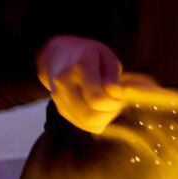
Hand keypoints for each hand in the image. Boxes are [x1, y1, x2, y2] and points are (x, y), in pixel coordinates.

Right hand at [35, 35, 177, 134]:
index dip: (115, 101)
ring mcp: (59, 98)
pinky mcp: (60, 109)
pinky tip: (99, 107)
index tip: (120, 93)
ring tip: (109, 103)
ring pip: (88, 123)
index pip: (98, 98)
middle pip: (92, 115)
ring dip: (105, 117)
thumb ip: (113, 75)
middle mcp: (65, 84)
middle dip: (111, 111)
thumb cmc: (88, 53)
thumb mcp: (106, 55)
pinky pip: (84, 125)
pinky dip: (96, 121)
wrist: (56, 55)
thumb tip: (117, 94)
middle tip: (117, 100)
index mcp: (80, 66)